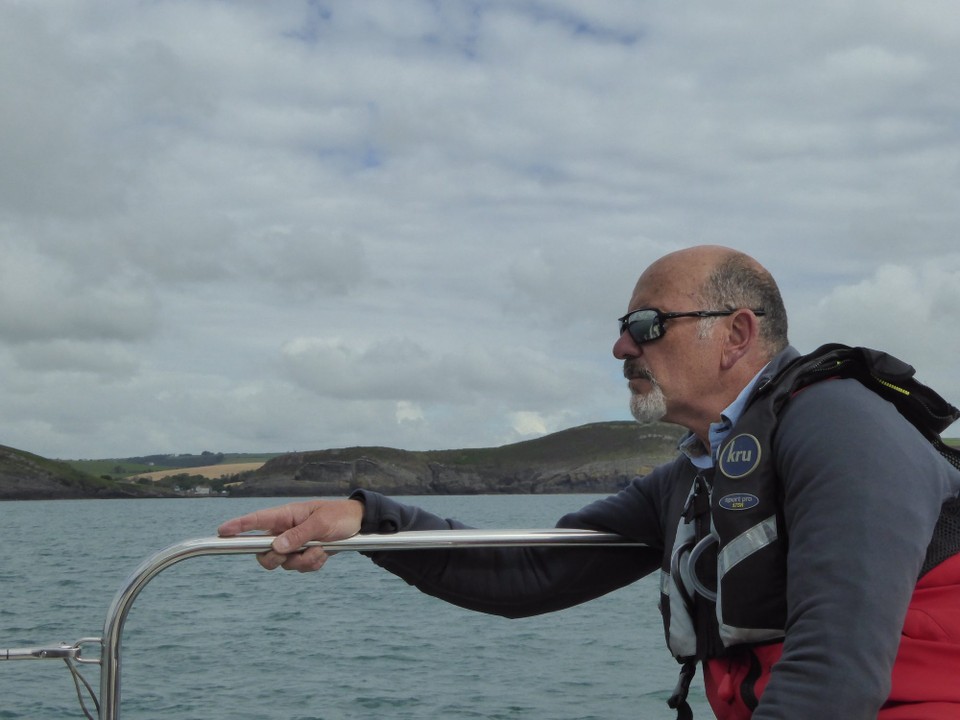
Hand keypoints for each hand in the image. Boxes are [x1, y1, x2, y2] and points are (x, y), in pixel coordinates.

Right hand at [217, 498, 363, 571]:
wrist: (359, 524)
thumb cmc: (339, 515)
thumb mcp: (321, 523)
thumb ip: (298, 535)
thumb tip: (275, 547)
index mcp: (286, 515)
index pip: (256, 521)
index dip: (237, 526)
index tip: (221, 532)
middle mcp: (285, 530)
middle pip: (263, 552)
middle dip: (275, 558)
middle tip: (292, 553)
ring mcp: (294, 543)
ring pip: (283, 563)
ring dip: (303, 561)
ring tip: (320, 549)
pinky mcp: (304, 554)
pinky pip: (300, 568)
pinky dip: (312, 564)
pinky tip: (324, 553)